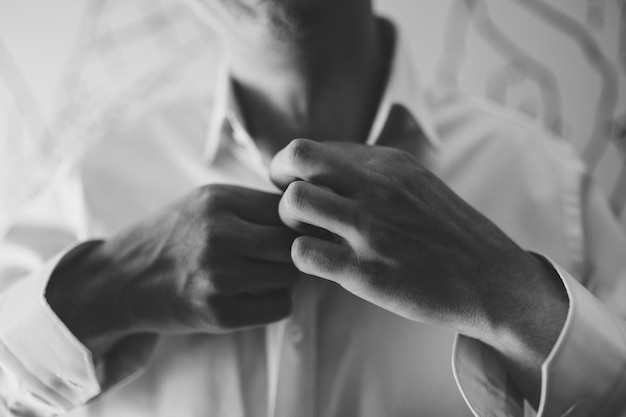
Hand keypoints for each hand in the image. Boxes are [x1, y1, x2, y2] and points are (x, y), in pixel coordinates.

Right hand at [47, 184, 298, 354]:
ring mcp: (219, 277)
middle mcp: (220, 236)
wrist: (119, 281)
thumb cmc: (170, 237)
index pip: (287, 209)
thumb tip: (309, 216)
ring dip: (284, 277)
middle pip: (294, 243)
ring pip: (291, 276)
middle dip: (294, 250)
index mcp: (218, 201)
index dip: (294, 222)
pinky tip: (252, 295)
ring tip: (261, 274)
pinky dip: (274, 302)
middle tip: (279, 256)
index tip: (289, 231)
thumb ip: (252, 205)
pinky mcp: (219, 314)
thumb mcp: (204, 202)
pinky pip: (281, 307)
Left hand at [270, 139, 566, 355]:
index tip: (303, 186)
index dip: (296, 169)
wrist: (493, 280)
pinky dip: (301, 257)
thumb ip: (374, 169)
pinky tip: (322, 263)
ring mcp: (371, 229)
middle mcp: (378, 188)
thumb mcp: (418, 182)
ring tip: (307, 234)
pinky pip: (303, 253)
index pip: (314, 148)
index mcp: (389, 163)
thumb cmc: (449, 232)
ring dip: (288, 220)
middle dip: (280, 179)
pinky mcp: (367, 272)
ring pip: (293, 203)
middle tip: (290, 202)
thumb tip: (328, 163)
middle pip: (296, 158)